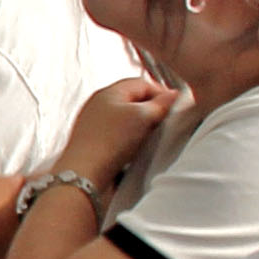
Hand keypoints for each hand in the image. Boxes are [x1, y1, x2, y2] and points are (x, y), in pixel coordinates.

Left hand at [56, 76, 187, 186]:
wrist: (85, 175)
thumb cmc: (108, 143)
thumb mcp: (142, 117)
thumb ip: (161, 103)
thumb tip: (174, 95)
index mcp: (108, 92)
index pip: (142, 84)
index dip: (161, 93)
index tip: (174, 106)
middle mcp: (98, 105)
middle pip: (134, 101)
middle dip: (151, 111)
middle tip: (163, 123)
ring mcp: (95, 125)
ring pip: (126, 120)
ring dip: (141, 128)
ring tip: (149, 139)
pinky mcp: (94, 144)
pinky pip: (118, 137)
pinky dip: (129, 141)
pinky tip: (135, 151)